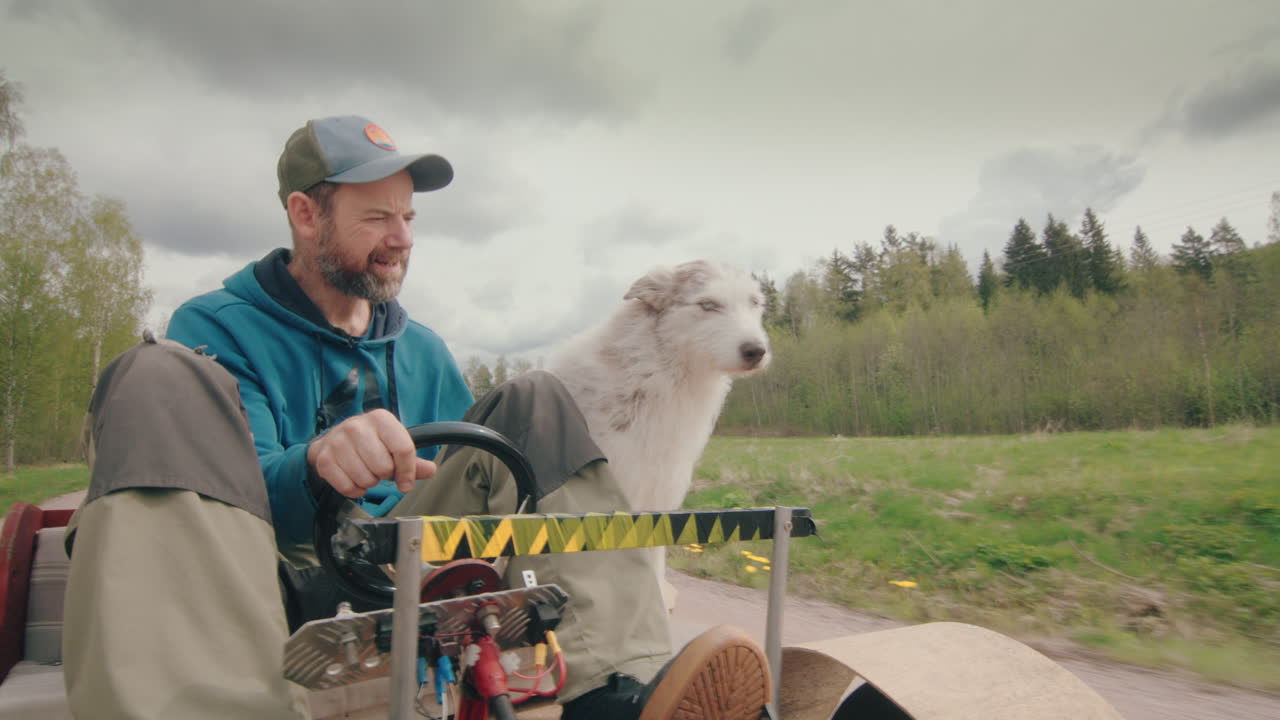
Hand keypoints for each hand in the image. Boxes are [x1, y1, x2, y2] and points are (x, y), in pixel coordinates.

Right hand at [306, 409, 436, 497]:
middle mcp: (357, 426)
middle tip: (378, 468)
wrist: (333, 440)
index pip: (403, 449)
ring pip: (366, 479)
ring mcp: (338, 441)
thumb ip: (413, 460)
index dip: (408, 471)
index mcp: (380, 419)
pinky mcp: (324, 458)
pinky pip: (348, 487)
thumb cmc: (369, 442)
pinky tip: (353, 478)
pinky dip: (354, 490)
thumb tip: (431, 470)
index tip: (406, 483)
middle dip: (384, 475)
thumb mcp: (392, 443)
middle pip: (384, 468)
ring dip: (369, 483)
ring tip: (365, 471)